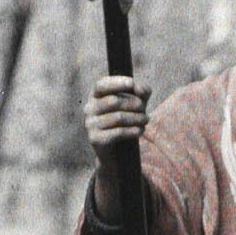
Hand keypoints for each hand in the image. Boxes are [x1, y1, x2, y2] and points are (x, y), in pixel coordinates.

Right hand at [84, 75, 149, 217]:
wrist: (117, 152)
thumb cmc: (127, 121)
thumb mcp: (136, 103)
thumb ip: (141, 92)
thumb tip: (140, 89)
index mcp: (95, 96)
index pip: (101, 85)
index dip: (116, 82)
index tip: (132, 83)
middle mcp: (89, 108)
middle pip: (114, 101)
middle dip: (134, 104)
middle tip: (145, 111)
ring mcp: (90, 124)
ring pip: (118, 117)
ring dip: (137, 118)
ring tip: (146, 120)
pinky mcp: (95, 139)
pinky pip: (117, 132)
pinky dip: (132, 130)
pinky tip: (140, 130)